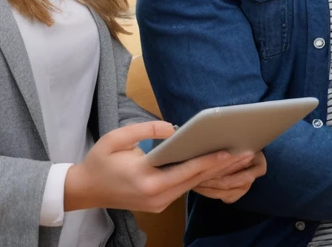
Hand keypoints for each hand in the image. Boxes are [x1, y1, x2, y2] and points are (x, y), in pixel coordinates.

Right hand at [64, 121, 255, 212]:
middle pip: (194, 180)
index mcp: (146, 181)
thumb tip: (174, 128)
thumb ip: (146, 128)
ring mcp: (157, 203)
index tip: (229, 151)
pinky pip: (182, 188)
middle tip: (246, 153)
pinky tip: (215, 165)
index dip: (209, 161)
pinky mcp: (158, 204)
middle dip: (221, 166)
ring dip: (213, 172)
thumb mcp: (117, 138)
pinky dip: (198, 176)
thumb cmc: (99, 161)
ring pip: (191, 186)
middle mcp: (155, 197)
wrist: (85, 190)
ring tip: (237, 157)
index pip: (185, 170)